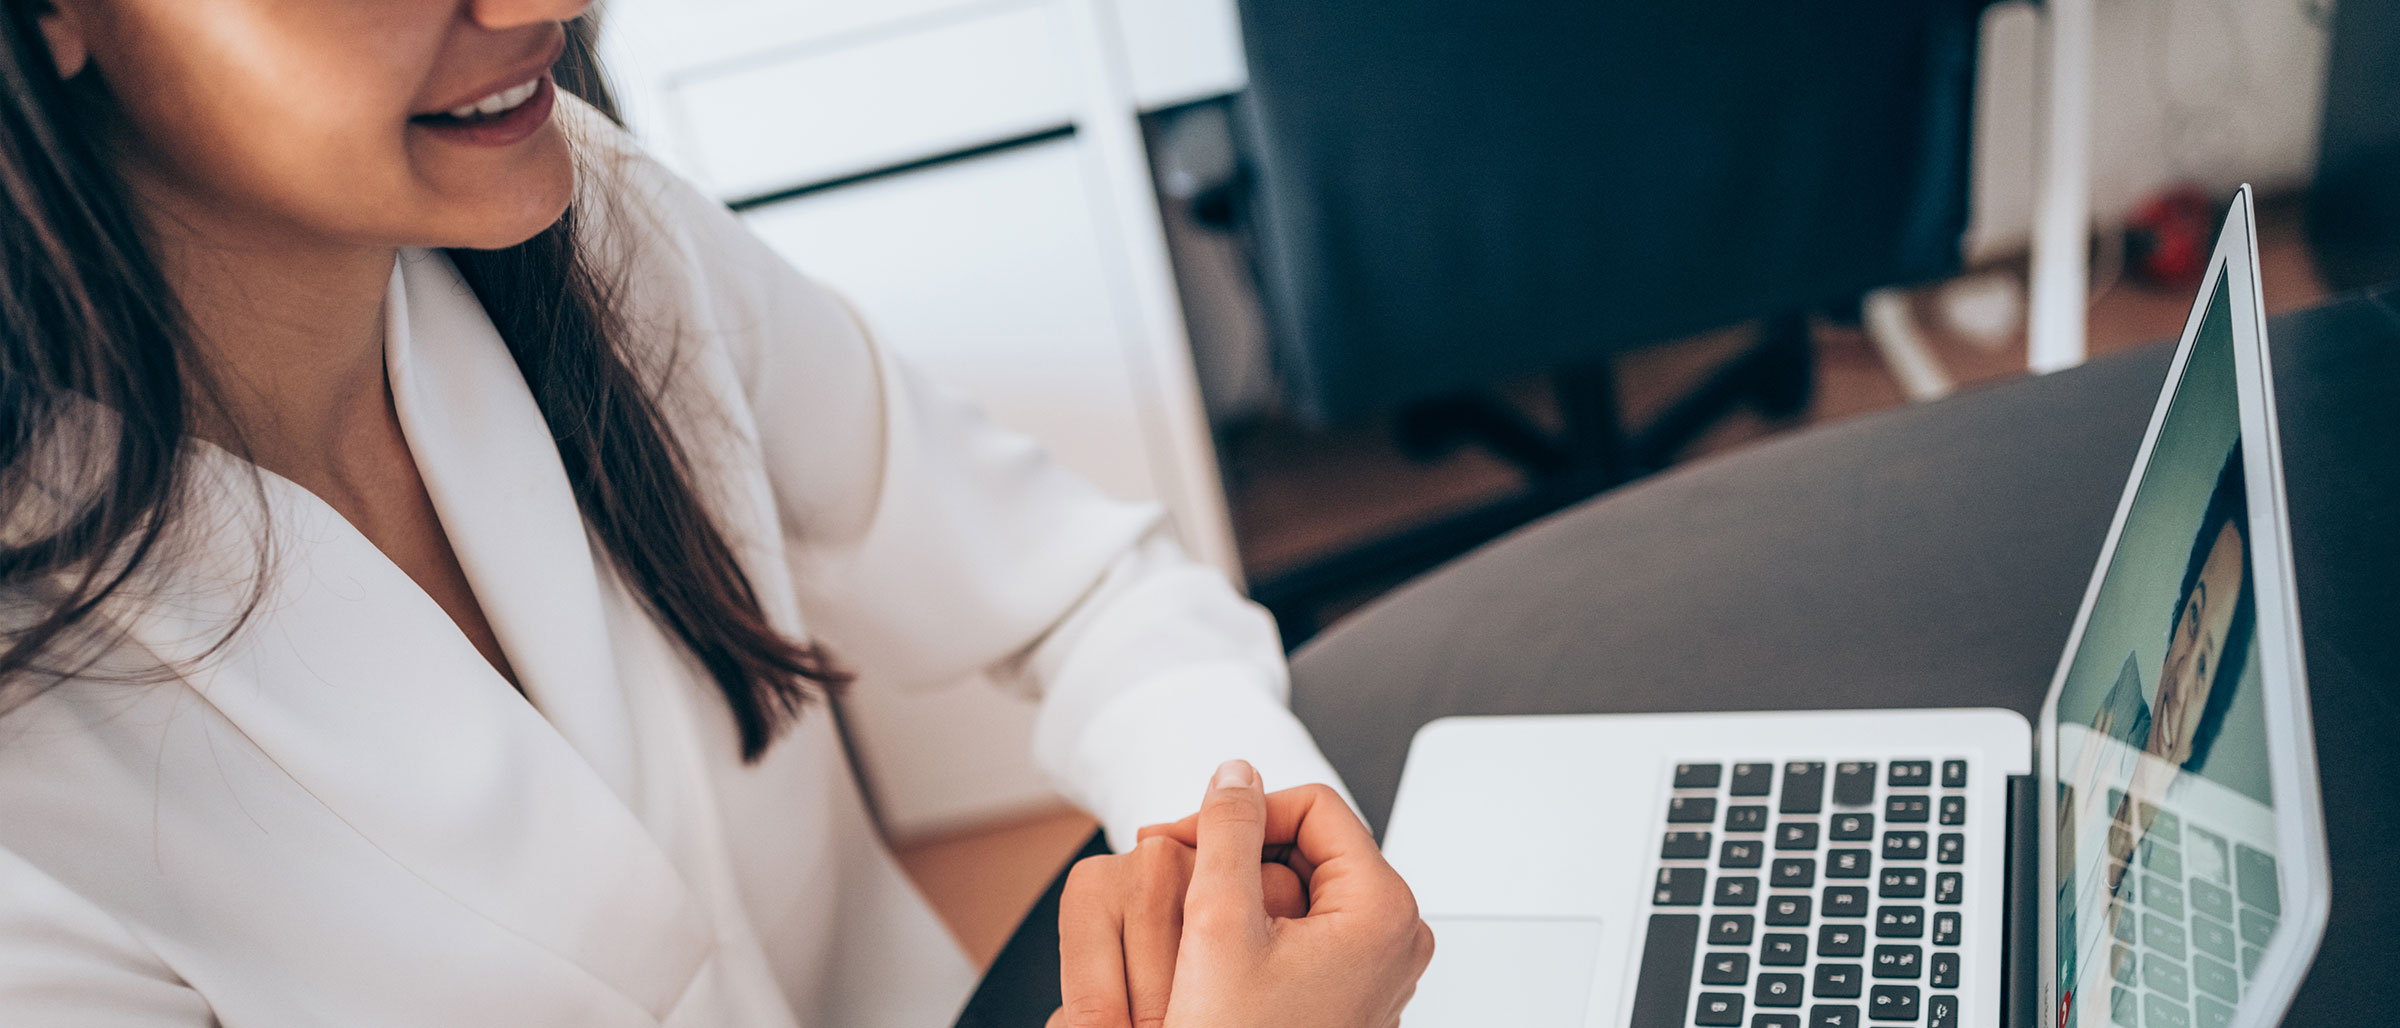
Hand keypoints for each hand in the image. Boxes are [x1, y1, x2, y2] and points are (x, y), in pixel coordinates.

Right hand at [1055, 761, 1433, 1027]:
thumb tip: (1236, 773)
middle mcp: (1394, 936)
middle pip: (1308, 848)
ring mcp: (1374, 969)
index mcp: (1382, 909)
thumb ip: (1228, 830)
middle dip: (1240, 858)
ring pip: (1298, 893)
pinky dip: (1257, 935)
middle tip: (1181, 882)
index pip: (1313, 806)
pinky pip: (1303, 936)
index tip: (1188, 834)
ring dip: (1242, 898)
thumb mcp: (1220, 923)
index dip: (1243, 812)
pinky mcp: (1349, 993)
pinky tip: (1216, 963)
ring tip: (1196, 933)